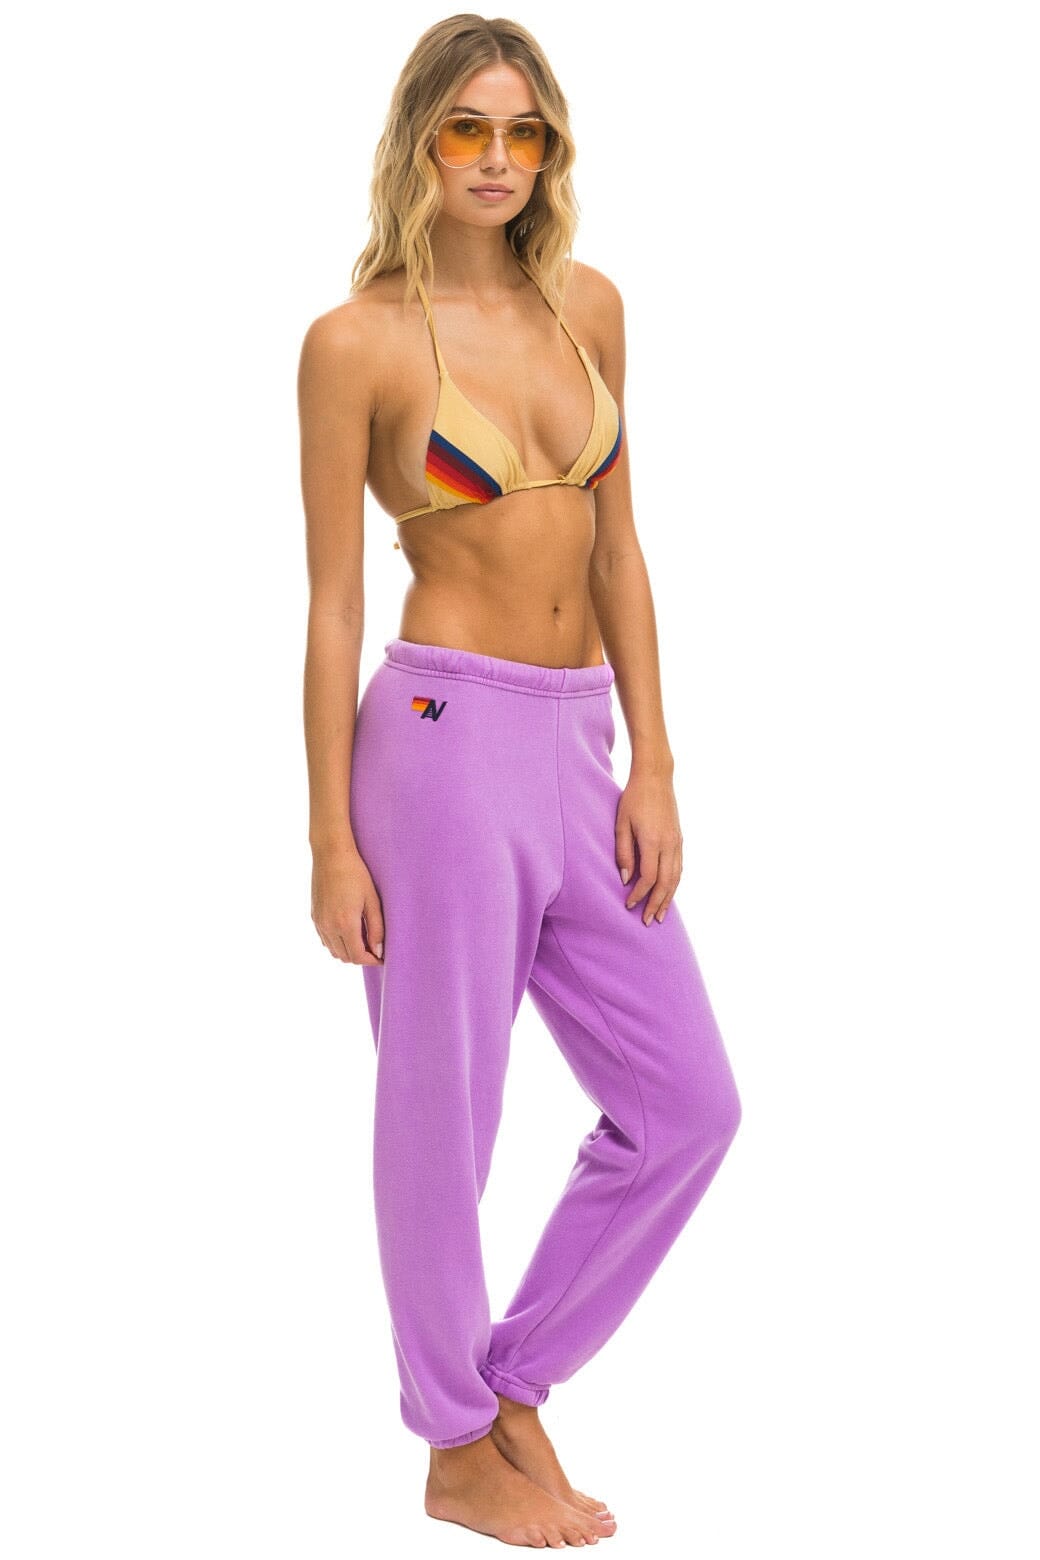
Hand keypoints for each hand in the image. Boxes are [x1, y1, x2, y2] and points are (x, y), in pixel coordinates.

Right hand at [311, 846, 384, 963]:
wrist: (331, 855)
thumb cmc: (355, 874)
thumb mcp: (372, 900)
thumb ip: (376, 928)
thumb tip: (378, 950)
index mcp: (345, 924)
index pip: (357, 956)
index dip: (371, 960)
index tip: (381, 958)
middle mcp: (329, 927)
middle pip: (344, 957)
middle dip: (360, 957)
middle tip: (374, 949)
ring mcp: (319, 922)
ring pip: (333, 951)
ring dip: (347, 951)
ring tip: (362, 940)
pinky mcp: (314, 916)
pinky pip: (324, 940)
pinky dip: (336, 943)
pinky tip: (347, 932)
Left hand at [614, 771, 682, 924]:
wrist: (656, 778)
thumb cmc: (633, 799)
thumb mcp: (621, 824)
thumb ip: (623, 852)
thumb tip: (625, 878)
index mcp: (653, 842)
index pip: (647, 878)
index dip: (638, 895)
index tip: (628, 905)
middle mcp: (669, 845)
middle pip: (665, 883)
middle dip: (656, 904)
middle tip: (647, 921)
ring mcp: (677, 842)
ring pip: (676, 878)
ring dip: (668, 898)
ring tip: (660, 915)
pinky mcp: (680, 839)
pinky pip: (679, 868)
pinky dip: (674, 884)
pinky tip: (668, 892)